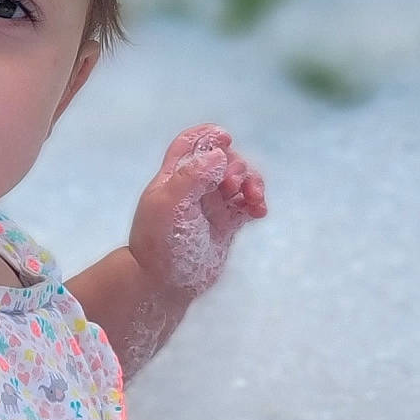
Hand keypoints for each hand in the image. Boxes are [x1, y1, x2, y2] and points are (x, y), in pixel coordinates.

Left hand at [127, 124, 265, 300]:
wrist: (164, 284)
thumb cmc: (160, 243)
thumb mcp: (169, 205)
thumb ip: (192, 176)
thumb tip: (219, 154)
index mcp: (174, 177)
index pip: (191, 144)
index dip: (208, 135)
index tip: (225, 139)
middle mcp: (194, 189)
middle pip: (223, 160)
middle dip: (235, 166)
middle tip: (231, 186)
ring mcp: (212, 207)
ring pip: (239, 181)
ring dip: (252, 182)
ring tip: (254, 198)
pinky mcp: (226, 225)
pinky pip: (247, 205)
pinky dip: (256, 203)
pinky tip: (259, 212)